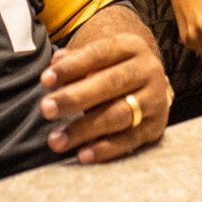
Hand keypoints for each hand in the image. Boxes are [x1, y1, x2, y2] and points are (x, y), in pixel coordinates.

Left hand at [39, 32, 167, 163]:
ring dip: (84, 129)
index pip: (99, 53)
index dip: (72, 67)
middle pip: (110, 84)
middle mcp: (148, 70)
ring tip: (56, 140)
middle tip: (46, 109)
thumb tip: (55, 66)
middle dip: (75, 98)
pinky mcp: (156, 127)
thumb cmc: (113, 69)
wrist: (150, 84)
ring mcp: (155, 100)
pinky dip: (105, 149)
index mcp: (131, 46)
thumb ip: (75, 61)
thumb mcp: (98, 58)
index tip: (45, 80)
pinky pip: (129, 140)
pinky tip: (82, 155)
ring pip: (118, 115)